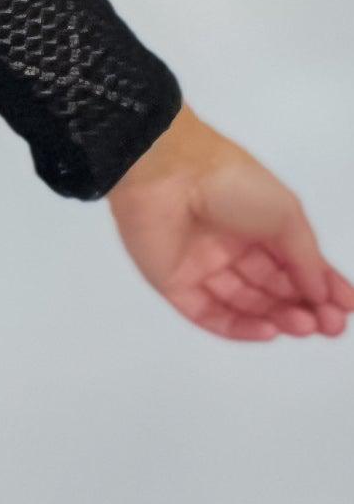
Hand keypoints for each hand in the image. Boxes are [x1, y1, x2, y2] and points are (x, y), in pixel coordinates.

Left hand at [108, 101, 351, 340]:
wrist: (168, 172)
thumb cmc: (231, 182)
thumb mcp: (286, 215)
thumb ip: (306, 258)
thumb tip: (322, 293)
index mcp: (258, 223)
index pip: (295, 264)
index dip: (321, 287)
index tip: (347, 309)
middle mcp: (231, 246)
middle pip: (272, 288)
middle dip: (303, 307)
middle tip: (329, 326)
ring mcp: (202, 266)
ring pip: (245, 304)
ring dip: (278, 318)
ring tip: (305, 326)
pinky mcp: (175, 284)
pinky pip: (209, 314)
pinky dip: (240, 327)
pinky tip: (270, 331)